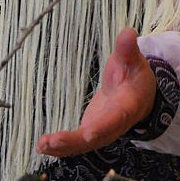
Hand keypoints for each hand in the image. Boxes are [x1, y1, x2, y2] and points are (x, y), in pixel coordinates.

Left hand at [36, 28, 155, 156]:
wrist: (138, 95)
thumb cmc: (134, 76)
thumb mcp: (133, 61)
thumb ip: (128, 49)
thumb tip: (127, 33)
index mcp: (127, 106)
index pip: (115, 118)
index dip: (103, 126)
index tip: (88, 133)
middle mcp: (114, 125)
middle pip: (95, 138)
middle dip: (73, 141)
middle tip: (53, 141)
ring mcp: (101, 132)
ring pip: (83, 145)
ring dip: (62, 148)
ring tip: (42, 145)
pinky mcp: (90, 133)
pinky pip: (76, 144)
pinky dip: (60, 148)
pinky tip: (41, 147)